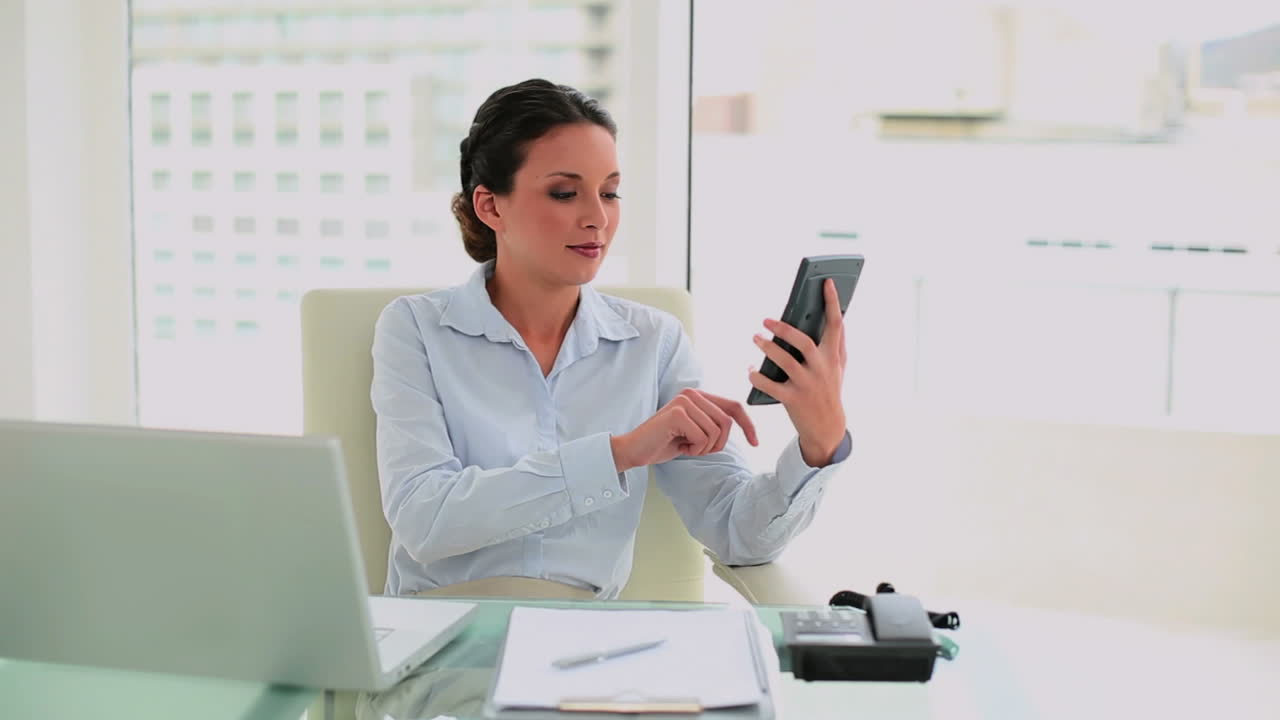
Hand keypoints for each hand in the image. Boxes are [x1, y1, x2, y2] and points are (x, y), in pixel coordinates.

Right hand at [610, 388, 758, 472]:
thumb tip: (745, 427)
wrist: (634, 450)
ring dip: (704, 448)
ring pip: (716, 431)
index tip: (756, 443)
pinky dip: (694, 449)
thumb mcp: (696, 432)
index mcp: (699, 396)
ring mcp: (684, 401)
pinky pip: (702, 437)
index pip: (734, 406)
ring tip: (686, 447)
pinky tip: (679, 447)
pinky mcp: (678, 413)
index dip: (748, 425)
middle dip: (717, 444)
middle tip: (697, 450)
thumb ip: (714, 424)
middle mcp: (692, 394)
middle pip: (727, 422)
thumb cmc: (664, 443)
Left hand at [748, 277, 847, 466]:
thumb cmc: (830, 389)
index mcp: (833, 356)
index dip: (832, 301)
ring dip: (767, 348)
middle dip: (784, 329)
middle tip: (766, 319)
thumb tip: (837, 317)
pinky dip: (757, 376)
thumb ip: (837, 343)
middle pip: (804, 342)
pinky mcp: (792, 400)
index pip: (836, 324)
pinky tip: (750, 369)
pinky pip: (770, 386)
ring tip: (755, 337)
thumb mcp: (839, 367)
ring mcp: (807, 385)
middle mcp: (822, 369)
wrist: (827, 428)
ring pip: (785, 362)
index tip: (826, 281)